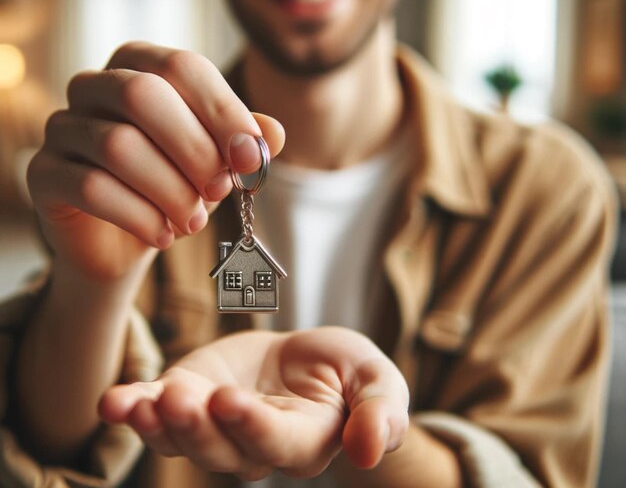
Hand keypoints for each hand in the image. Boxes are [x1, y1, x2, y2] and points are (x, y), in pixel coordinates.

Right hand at [27, 42, 284, 283]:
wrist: (131, 235)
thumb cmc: (178, 183)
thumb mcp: (219, 160)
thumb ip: (244, 142)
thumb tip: (273, 133)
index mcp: (141, 66)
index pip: (183, 67)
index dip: (223, 111)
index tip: (251, 158)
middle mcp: (95, 85)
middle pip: (144, 95)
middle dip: (195, 150)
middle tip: (220, 191)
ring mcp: (63, 126)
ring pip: (118, 145)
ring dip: (170, 191)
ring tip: (194, 221)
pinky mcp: (44, 173)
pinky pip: (90, 187)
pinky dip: (139, 217)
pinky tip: (163, 235)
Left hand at [99, 327, 409, 480]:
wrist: (304, 356)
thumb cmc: (345, 369)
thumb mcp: (376, 380)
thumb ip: (379, 412)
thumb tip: (369, 451)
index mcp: (302, 442)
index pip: (275, 444)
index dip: (251, 427)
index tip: (228, 401)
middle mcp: (253, 446)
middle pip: (219, 450)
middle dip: (196, 427)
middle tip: (180, 397)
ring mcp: (215, 425)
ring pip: (183, 439)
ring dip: (158, 424)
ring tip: (136, 403)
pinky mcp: (190, 397)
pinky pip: (157, 413)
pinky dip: (133, 409)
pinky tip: (114, 400)